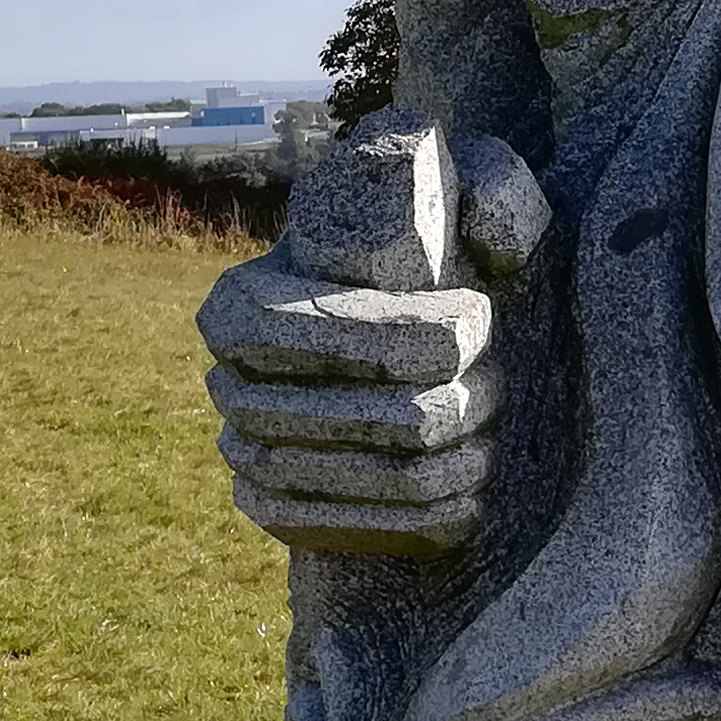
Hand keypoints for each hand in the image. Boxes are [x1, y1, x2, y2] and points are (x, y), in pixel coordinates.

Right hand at [197, 117, 549, 552]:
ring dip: (433, 467)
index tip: (476, 325)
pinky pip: (337, 530)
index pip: (321, 327)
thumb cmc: (424, 265)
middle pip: (341, 411)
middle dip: (435, 406)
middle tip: (492, 390)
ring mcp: (243, 453)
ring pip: (344, 475)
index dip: (401, 333)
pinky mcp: (272, 511)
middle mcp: (228, 381)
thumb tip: (487, 238)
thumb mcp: (454, 200)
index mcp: (241, 303)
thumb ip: (484, 190)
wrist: (387, 361)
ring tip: (488, 443)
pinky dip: (408, 523)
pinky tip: (463, 499)